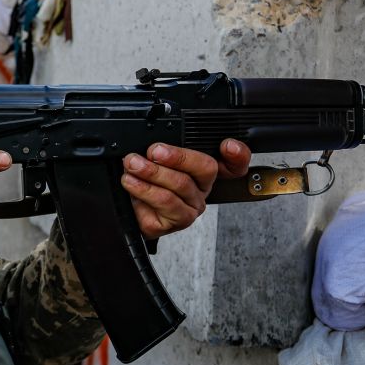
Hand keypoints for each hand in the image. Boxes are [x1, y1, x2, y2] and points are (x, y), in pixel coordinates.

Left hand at [120, 138, 251, 238]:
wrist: (126, 208)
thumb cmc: (143, 181)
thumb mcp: (152, 159)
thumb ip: (164, 148)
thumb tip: (158, 142)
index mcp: (203, 172)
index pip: (234, 164)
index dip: (238, 155)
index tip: (227, 145)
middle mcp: (202, 190)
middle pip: (203, 169)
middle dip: (174, 157)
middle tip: (151, 152)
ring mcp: (190, 208)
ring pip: (179, 186)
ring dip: (152, 173)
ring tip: (133, 166)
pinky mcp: (176, 222)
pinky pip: (163, 203)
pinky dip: (144, 190)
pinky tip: (132, 183)